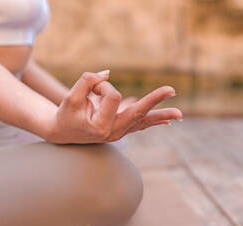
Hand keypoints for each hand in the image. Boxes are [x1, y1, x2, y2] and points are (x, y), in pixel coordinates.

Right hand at [45, 70, 181, 143]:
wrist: (63, 133)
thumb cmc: (66, 115)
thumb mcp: (70, 97)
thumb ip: (87, 81)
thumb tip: (107, 75)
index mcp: (101, 127)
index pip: (112, 96)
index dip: (102, 86)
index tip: (91, 88)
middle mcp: (113, 132)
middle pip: (138, 114)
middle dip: (154, 100)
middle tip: (172, 90)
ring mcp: (119, 132)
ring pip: (143, 122)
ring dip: (161, 115)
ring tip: (179, 115)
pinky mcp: (121, 129)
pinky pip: (140, 125)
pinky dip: (153, 120)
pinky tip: (167, 121)